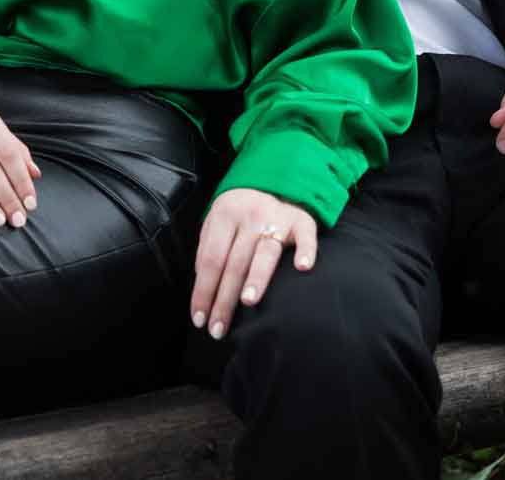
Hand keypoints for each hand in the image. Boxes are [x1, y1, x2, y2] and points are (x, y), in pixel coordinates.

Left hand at [189, 189, 316, 340]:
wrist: (275, 176)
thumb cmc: (242, 208)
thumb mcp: (218, 219)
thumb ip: (209, 247)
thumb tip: (201, 284)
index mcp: (224, 215)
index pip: (210, 260)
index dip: (203, 291)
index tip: (199, 319)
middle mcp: (250, 216)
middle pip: (234, 263)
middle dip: (224, 299)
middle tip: (218, 328)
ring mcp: (277, 218)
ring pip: (265, 252)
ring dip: (256, 277)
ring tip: (248, 301)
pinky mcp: (302, 220)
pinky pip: (305, 237)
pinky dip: (305, 251)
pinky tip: (302, 267)